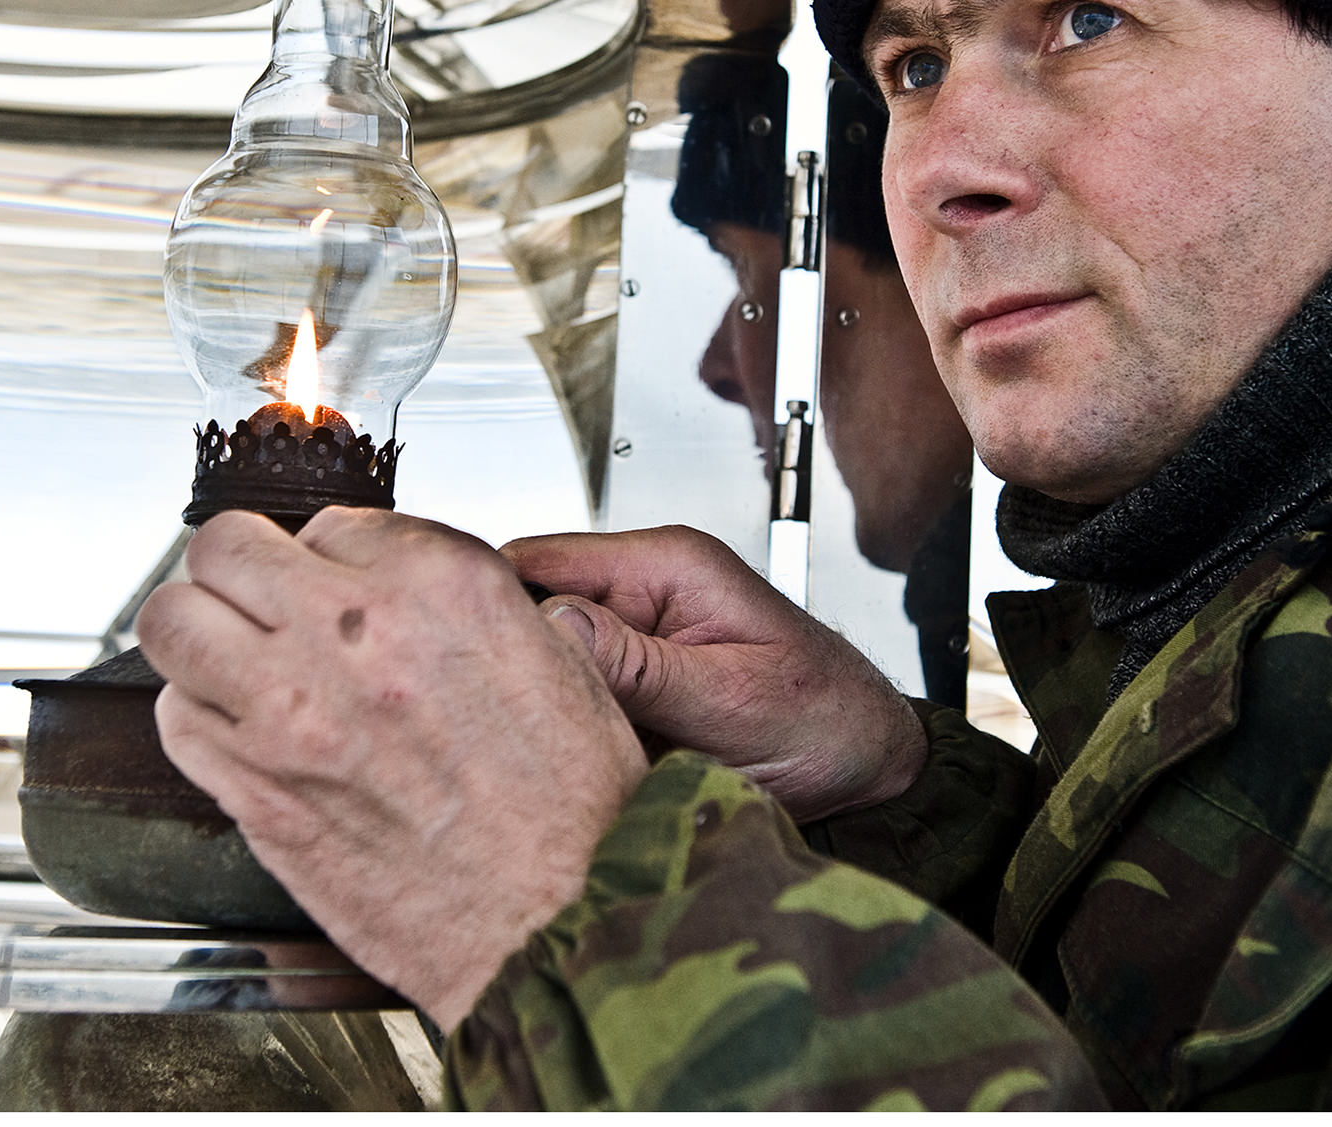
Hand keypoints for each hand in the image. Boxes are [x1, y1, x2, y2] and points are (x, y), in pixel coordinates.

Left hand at [137, 507, 647, 1028]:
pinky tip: (237, 728)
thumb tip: (424, 591)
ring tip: (231, 654)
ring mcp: (290, 711)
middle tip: (261, 597)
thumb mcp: (562, 659)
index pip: (330, 521)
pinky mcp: (254, 790)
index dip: (331, 556)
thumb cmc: (572, 812)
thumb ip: (476, 605)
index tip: (341, 587)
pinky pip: (175, 719)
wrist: (553, 924)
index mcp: (439, 585)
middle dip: (239, 569)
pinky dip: (196, 715)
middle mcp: (353, 633)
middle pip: (225, 547)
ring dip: (199, 633)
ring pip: (173, 621)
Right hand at [500, 526, 924, 822]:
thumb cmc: (828, 719)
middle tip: (492, 725)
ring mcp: (631, 646)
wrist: (869, 771)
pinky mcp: (630, 692)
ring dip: (533, 708)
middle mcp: (639, 596)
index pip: (539, 560)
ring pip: (541, 665)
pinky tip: (553, 767)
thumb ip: (642, 667)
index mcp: (666, 567)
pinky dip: (558, 736)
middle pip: (528, 612)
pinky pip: (569, 704)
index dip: (491, 607)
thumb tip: (554, 626)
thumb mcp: (734, 699)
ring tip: (523, 754)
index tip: (463, 663)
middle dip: (505, 666)